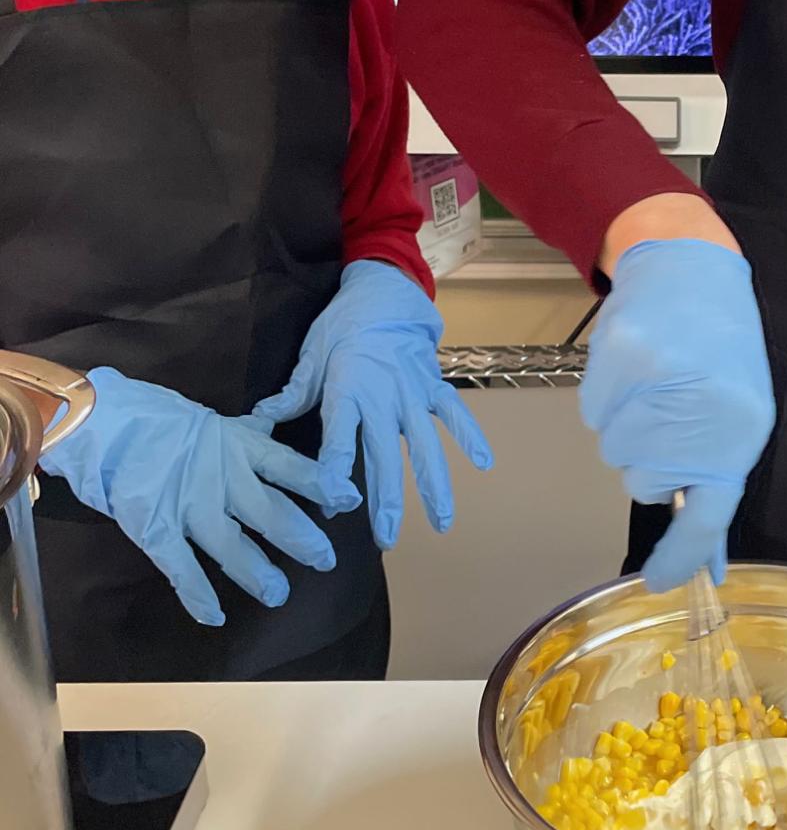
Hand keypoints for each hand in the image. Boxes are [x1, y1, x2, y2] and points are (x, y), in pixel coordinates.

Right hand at [40, 368, 359, 627]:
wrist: (104, 422)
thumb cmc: (162, 421)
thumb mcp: (216, 422)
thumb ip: (249, 433)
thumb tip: (276, 426)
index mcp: (239, 446)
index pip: (290, 466)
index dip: (320, 484)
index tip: (349, 500)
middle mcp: (223, 476)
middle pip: (271, 512)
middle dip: (301, 539)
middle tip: (325, 560)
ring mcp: (190, 504)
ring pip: (232, 545)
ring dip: (257, 573)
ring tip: (278, 594)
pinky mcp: (156, 527)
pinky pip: (181, 567)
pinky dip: (198, 595)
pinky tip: (215, 617)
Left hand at [253, 260, 492, 546]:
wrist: (383, 290)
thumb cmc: (342, 324)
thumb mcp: (312, 354)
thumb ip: (293, 392)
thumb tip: (258, 418)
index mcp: (347, 392)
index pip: (339, 442)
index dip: (336, 477)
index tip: (334, 508)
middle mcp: (382, 398)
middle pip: (385, 457)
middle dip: (386, 500)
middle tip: (388, 538)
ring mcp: (413, 393)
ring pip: (426, 446)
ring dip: (435, 485)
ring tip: (442, 522)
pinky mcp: (433, 385)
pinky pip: (455, 413)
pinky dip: (471, 435)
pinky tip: (484, 463)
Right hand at [580, 239, 775, 592]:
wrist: (688, 262)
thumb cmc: (719, 342)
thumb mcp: (737, 406)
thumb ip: (714, 468)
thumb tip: (699, 546)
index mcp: (742, 428)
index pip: (710, 511)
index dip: (681, 553)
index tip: (657, 582)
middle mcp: (702, 410)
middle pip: (645, 482)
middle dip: (647, 461)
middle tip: (664, 418)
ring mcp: (658, 383)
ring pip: (615, 449)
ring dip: (626, 428)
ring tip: (653, 384)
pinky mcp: (619, 359)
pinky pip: (595, 414)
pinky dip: (607, 400)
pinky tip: (633, 369)